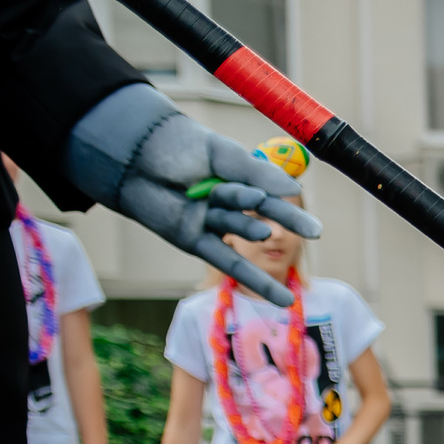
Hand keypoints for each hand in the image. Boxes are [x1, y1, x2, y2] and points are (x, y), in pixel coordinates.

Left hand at [64, 85, 322, 305]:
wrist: (128, 151)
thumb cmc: (174, 145)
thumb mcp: (222, 155)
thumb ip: (257, 174)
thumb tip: (293, 189)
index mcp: (231, 174)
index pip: (270, 195)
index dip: (292, 212)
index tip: (316, 230)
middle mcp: (221, 199)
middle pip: (259, 214)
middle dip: (281, 220)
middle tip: (310, 231)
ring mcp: (207, 221)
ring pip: (240, 231)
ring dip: (253, 230)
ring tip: (261, 230)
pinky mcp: (192, 240)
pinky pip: (227, 262)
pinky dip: (253, 279)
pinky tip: (280, 299)